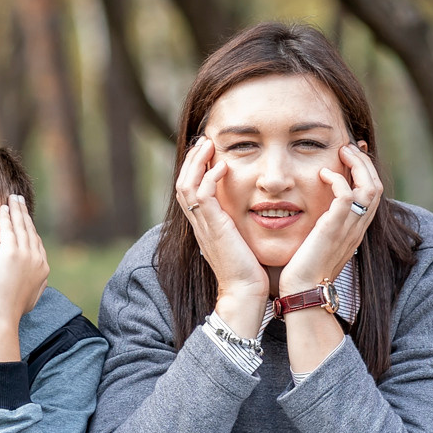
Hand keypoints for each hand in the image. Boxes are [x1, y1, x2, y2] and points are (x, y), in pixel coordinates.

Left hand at [0, 195, 48, 361]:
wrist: (1, 316)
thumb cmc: (9, 312)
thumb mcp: (29, 298)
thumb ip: (34, 286)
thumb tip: (38, 283)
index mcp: (43, 269)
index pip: (36, 243)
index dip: (29, 229)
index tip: (23, 219)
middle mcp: (38, 259)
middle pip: (31, 230)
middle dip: (25, 214)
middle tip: (20, 201)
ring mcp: (26, 255)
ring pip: (21, 226)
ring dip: (17, 210)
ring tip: (12, 199)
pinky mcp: (11, 253)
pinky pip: (8, 229)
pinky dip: (6, 216)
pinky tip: (2, 208)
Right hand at [175, 137, 266, 333]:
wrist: (246, 293)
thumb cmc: (249, 271)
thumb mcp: (241, 241)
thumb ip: (239, 224)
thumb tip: (250, 211)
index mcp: (204, 225)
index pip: (189, 189)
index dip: (195, 167)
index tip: (207, 150)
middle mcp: (199, 223)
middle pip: (182, 182)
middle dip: (192, 159)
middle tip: (204, 140)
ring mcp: (203, 225)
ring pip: (186, 185)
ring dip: (196, 162)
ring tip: (209, 145)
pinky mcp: (213, 227)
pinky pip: (201, 196)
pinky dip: (209, 177)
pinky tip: (222, 166)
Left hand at [275, 143, 382, 296]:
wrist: (303, 291)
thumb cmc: (305, 269)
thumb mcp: (320, 242)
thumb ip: (325, 224)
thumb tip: (318, 211)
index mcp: (356, 229)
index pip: (372, 194)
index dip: (366, 171)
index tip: (354, 153)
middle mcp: (357, 227)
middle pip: (376, 186)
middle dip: (364, 162)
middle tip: (347, 147)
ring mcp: (348, 228)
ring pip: (369, 188)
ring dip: (356, 165)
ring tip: (341, 152)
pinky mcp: (334, 229)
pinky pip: (347, 197)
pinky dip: (338, 180)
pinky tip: (323, 174)